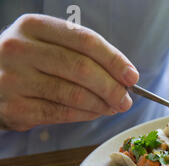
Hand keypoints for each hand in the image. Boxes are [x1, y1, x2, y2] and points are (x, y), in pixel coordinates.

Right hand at [0, 14, 138, 130]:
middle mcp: (20, 49)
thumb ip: (80, 54)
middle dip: (112, 87)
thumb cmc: (27, 62)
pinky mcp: (15, 108)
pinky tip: (96, 113)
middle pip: (82, 68)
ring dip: (102, 104)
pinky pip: (61, 113)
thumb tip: (123, 78)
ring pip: (73, 94)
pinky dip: (85, 115)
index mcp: (33, 26)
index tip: (132, 76)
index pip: (85, 41)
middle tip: (126, 99)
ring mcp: (15, 79)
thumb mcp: (45, 44)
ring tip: (114, 107)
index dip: (114, 60)